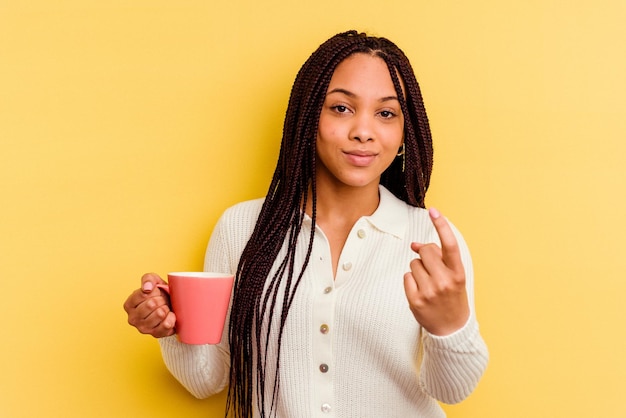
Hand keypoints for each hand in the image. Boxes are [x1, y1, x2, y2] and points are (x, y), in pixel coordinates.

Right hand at [123, 273, 175, 337]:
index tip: (156, 292)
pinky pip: (166, 325)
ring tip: (165, 308)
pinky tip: (170, 315)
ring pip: (159, 314)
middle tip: (162, 301)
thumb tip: (147, 288)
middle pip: (151, 304)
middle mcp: (133, 318)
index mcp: (129, 305)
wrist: (171, 306)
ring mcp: (143, 328)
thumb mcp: (153, 280)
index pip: (143, 294)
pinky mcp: (155, 335)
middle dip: (161, 299)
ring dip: (166, 308)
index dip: (154, 291)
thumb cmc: (160, 294)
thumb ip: (148, 279)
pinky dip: (172, 318)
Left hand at [403, 208, 469, 335]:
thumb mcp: (453, 276)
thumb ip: (438, 258)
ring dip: (418, 269)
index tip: (434, 211)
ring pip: (413, 263)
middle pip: (425, 251)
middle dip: (424, 254)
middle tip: (431, 268)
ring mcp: (430, 292)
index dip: (441, 226)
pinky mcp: (416, 301)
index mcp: (458, 273)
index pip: (449, 245)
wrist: (452, 329)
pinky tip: (420, 292)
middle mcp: (445, 281)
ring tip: (428, 284)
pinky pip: (406, 277)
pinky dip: (411, 281)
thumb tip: (415, 245)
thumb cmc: (452, 297)